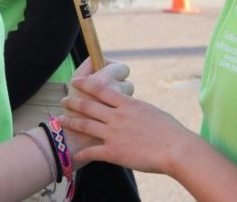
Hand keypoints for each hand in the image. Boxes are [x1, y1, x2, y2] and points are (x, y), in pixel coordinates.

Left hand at [61, 75, 189, 173]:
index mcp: (127, 104)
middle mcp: (117, 116)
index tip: (75, 81)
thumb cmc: (170, 131)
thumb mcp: (150, 111)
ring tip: (60, 119)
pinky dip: (82, 153)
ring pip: (85, 125)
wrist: (176, 149)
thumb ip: (135, 109)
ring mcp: (114, 134)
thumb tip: (129, 107)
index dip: (85, 84)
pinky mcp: (114, 152)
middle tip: (63, 100)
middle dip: (73, 102)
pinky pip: (93, 152)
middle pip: (88, 105)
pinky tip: (75, 155)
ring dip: (70, 122)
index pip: (101, 89)